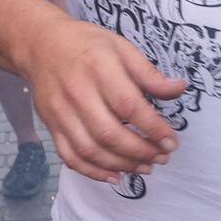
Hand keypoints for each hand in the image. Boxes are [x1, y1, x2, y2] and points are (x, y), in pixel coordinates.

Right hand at [20, 15, 185, 183]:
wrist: (40, 44)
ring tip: (145, 167)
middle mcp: (77, 92)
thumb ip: (148, 73)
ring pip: (90, 150)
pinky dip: (92, 172)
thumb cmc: (86, 44)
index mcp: (98, 67)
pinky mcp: (50, 125)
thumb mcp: (120, 47)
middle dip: (140, 151)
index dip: (152, 127)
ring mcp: (60, 112)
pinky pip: (70, 156)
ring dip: (121, 165)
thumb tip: (179, 89)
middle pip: (109, 133)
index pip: (128, 105)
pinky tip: (115, 176)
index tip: (171, 141)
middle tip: (162, 157)